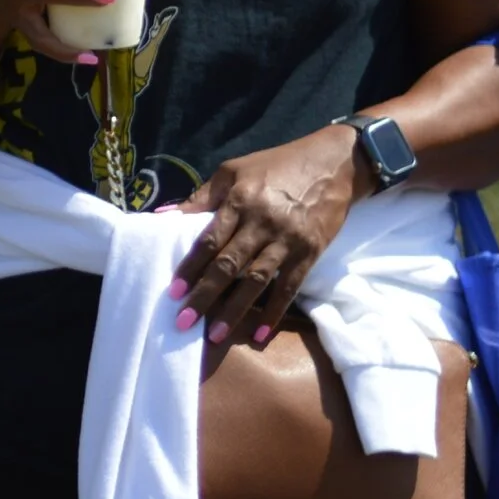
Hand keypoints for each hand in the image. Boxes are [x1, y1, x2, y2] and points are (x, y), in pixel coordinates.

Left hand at [168, 126, 366, 346]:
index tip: (173, 291)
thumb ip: (202, 196)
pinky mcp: (310, 252)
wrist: (334, 163)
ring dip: (234, 310)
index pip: (209, 240)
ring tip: (214, 335)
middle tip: (183, 321)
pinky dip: (274, 312)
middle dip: (204, 295)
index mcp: (240, 200)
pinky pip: (289, 288)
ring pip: (256, 280)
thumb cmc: (276, 165)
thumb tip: (164, 215)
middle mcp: (262, 222)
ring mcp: (288, 240)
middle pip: (228, 265)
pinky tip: (259, 334)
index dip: (190, 267)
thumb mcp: (234, 170)